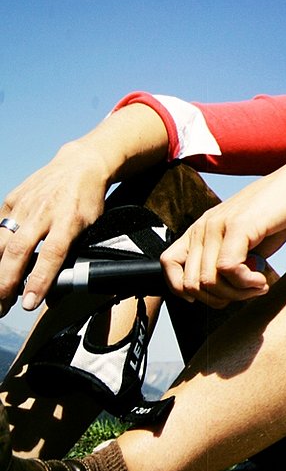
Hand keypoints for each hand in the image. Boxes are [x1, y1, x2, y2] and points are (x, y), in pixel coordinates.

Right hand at [0, 143, 110, 314]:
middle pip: (19, 252)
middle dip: (7, 282)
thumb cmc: (89, 200)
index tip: (29, 303)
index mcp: (68, 221)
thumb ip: (76, 253)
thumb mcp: (92, 227)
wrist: (81, 165)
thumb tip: (62, 287)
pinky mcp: (12, 200)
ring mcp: (24, 205)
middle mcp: (43, 213)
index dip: (39, 280)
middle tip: (1, 306)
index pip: (52, 256)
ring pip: (2, 242)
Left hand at [161, 158, 285, 307]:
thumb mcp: (243, 243)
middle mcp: (203, 227)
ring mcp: (218, 226)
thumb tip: (223, 294)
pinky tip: (263, 280)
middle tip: (247, 292)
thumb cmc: (274, 217)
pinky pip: (228, 268)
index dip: (186, 289)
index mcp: (200, 230)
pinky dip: (246, 283)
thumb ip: (227, 262)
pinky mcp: (238, 226)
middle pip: (191, 283)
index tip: (218, 294)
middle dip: (221, 299)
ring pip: (209, 281)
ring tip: (258, 286)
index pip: (168, 264)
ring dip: (237, 293)